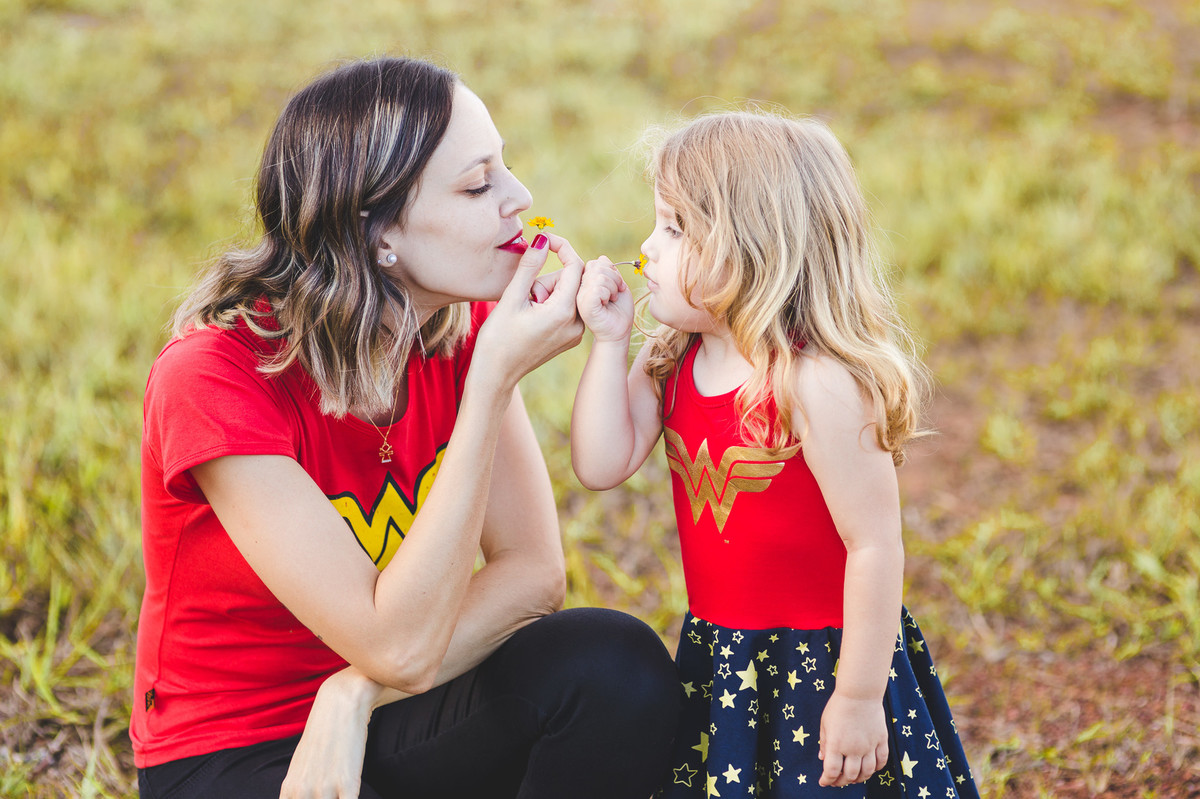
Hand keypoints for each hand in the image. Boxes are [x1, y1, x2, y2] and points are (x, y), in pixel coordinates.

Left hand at [280, 668, 375, 798]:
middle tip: (330, 797)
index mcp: (290, 789)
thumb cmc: (324, 734)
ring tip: (341, 795)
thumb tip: (298, 797)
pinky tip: (351, 795)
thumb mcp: (302, 763)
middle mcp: (303, 791)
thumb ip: (298, 788)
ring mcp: (325, 788)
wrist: (340, 703)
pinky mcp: (348, 783)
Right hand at [473, 233, 584, 387]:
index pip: (575, 267)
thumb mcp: (511, 297)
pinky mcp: (571, 338)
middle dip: (549, 278)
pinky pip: (569, 308)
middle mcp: (577, 323)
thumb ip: (529, 266)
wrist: (496, 374)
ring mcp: (576, 333)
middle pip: (573, 280)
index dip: (561, 248)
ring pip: (570, 294)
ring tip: (527, 309)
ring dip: (550, 292)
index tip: (545, 240)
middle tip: (526, 295)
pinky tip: (534, 316)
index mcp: (563, 312)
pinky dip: (553, 303)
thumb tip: (542, 238)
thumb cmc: (497, 338)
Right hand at [577, 257, 632, 341]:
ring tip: (611, 299)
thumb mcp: (617, 285)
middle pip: (596, 266)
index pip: (595, 263)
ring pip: (598, 276)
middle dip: (614, 277)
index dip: (610, 270)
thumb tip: (602, 258)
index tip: (618, 285)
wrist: (619, 333)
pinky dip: (608, 293)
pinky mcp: (584, 305)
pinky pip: (597, 287)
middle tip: (616, 293)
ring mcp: (580, 297)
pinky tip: (607, 303)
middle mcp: (579, 289)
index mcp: (585, 283)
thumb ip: (609, 271)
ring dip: (612, 287)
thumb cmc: (619, 311)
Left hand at [818, 691, 888, 787]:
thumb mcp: (825, 724)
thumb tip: (822, 759)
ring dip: (860, 778)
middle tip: (838, 781)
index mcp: (836, 744)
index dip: (827, 780)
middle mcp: (854, 748)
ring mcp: (869, 745)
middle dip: (842, 781)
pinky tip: (870, 768)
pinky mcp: (881, 740)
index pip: (832, 771)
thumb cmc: (838, 706)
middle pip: (850, 775)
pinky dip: (876, 768)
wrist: (860, 693)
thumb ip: (824, 743)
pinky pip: (881, 761)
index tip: (824, 782)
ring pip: (867, 772)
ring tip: (854, 777)